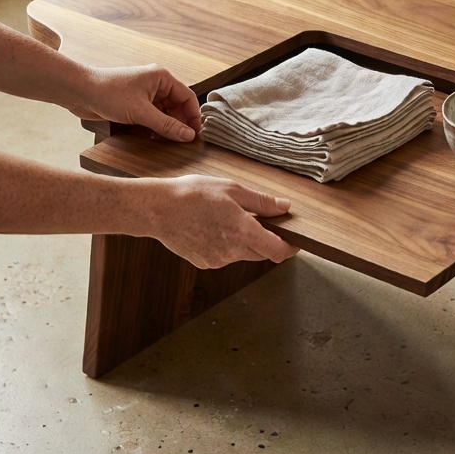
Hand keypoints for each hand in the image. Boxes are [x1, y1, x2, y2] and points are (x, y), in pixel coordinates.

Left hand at [71, 64, 201, 142]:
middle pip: (177, 106)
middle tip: (183, 143)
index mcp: (162, 77)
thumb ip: (166, 125)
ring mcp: (144, 94)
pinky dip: (154, 127)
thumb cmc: (109, 93)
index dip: (193, 117)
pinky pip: (151, 116)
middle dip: (180, 123)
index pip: (188, 97)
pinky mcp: (134, 103)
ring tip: (169, 143)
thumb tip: (188, 136)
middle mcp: (155, 84)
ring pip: (164, 112)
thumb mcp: (141, 112)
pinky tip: (154, 138)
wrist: (79, 91)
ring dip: (166, 127)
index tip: (195, 135)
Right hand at [141, 175, 298, 267]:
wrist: (158, 209)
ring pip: (243, 255)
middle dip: (267, 240)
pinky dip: (227, 245)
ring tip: (228, 218)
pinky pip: (225, 256)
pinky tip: (213, 227)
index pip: (278, 251)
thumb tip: (285, 207)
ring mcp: (217, 261)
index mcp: (242, 232)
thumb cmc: (193, 194)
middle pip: (262, 253)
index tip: (295, 240)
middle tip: (259, 219)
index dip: (290, 247)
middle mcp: (231, 252)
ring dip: (245, 241)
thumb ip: (262, 202)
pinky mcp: (205, 263)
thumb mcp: (232, 190)